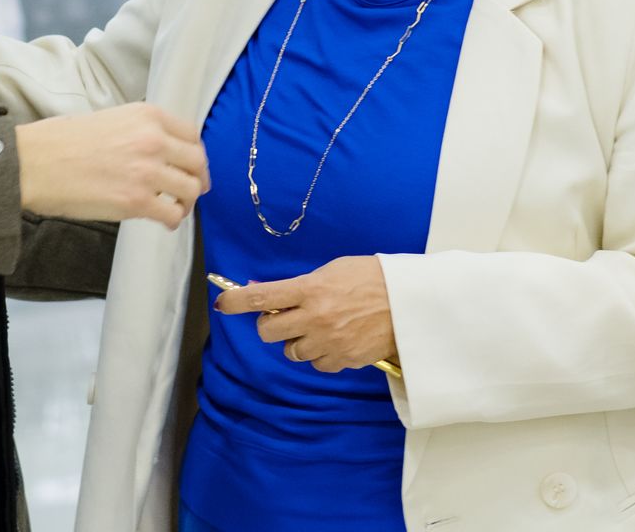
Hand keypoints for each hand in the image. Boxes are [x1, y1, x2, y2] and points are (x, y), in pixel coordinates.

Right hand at [14, 103, 208, 229]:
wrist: (34, 164)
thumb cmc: (60, 142)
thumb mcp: (110, 119)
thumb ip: (140, 131)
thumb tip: (159, 153)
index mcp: (147, 116)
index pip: (191, 134)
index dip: (194, 154)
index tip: (191, 165)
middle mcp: (153, 140)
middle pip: (197, 162)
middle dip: (197, 178)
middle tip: (190, 191)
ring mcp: (148, 171)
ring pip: (190, 190)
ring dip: (186, 202)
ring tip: (173, 208)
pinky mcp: (137, 201)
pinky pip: (172, 214)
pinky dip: (173, 220)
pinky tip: (163, 221)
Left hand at [214, 255, 394, 374]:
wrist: (411, 302)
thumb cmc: (373, 278)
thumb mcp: (333, 270)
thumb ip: (302, 284)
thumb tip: (272, 294)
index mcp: (310, 289)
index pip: (262, 297)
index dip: (236, 301)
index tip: (223, 304)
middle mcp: (315, 317)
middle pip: (268, 332)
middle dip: (271, 325)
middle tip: (284, 317)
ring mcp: (329, 341)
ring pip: (291, 351)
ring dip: (296, 341)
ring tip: (317, 327)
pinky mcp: (343, 359)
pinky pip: (317, 364)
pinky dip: (320, 355)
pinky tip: (334, 340)